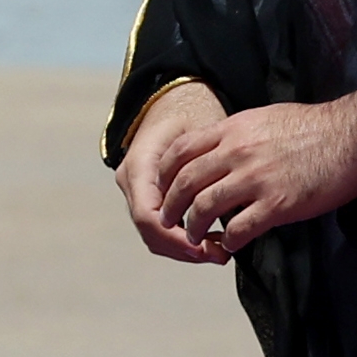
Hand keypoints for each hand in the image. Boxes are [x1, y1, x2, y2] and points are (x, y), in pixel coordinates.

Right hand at [113, 81, 228, 265]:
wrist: (178, 100)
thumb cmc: (194, 113)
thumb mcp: (204, 134)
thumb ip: (207, 168)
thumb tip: (225, 208)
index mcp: (139, 165)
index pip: (148, 215)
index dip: (175, 238)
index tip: (206, 248)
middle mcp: (131, 182)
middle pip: (150, 231)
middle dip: (184, 249)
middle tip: (220, 255)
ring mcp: (137, 191)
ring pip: (155, 235)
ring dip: (186, 248)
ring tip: (220, 250)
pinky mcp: (150, 197)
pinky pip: (161, 227)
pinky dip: (184, 239)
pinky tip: (212, 238)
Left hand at [152, 95, 356, 259]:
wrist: (355, 134)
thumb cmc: (316, 126)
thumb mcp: (265, 117)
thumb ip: (238, 135)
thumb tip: (221, 149)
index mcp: (233, 130)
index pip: (180, 150)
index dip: (164, 173)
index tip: (161, 188)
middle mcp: (237, 153)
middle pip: (185, 182)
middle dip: (171, 205)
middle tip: (167, 219)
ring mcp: (256, 178)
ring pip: (205, 207)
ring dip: (194, 227)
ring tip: (193, 237)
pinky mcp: (278, 203)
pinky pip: (239, 228)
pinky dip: (228, 241)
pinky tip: (230, 245)